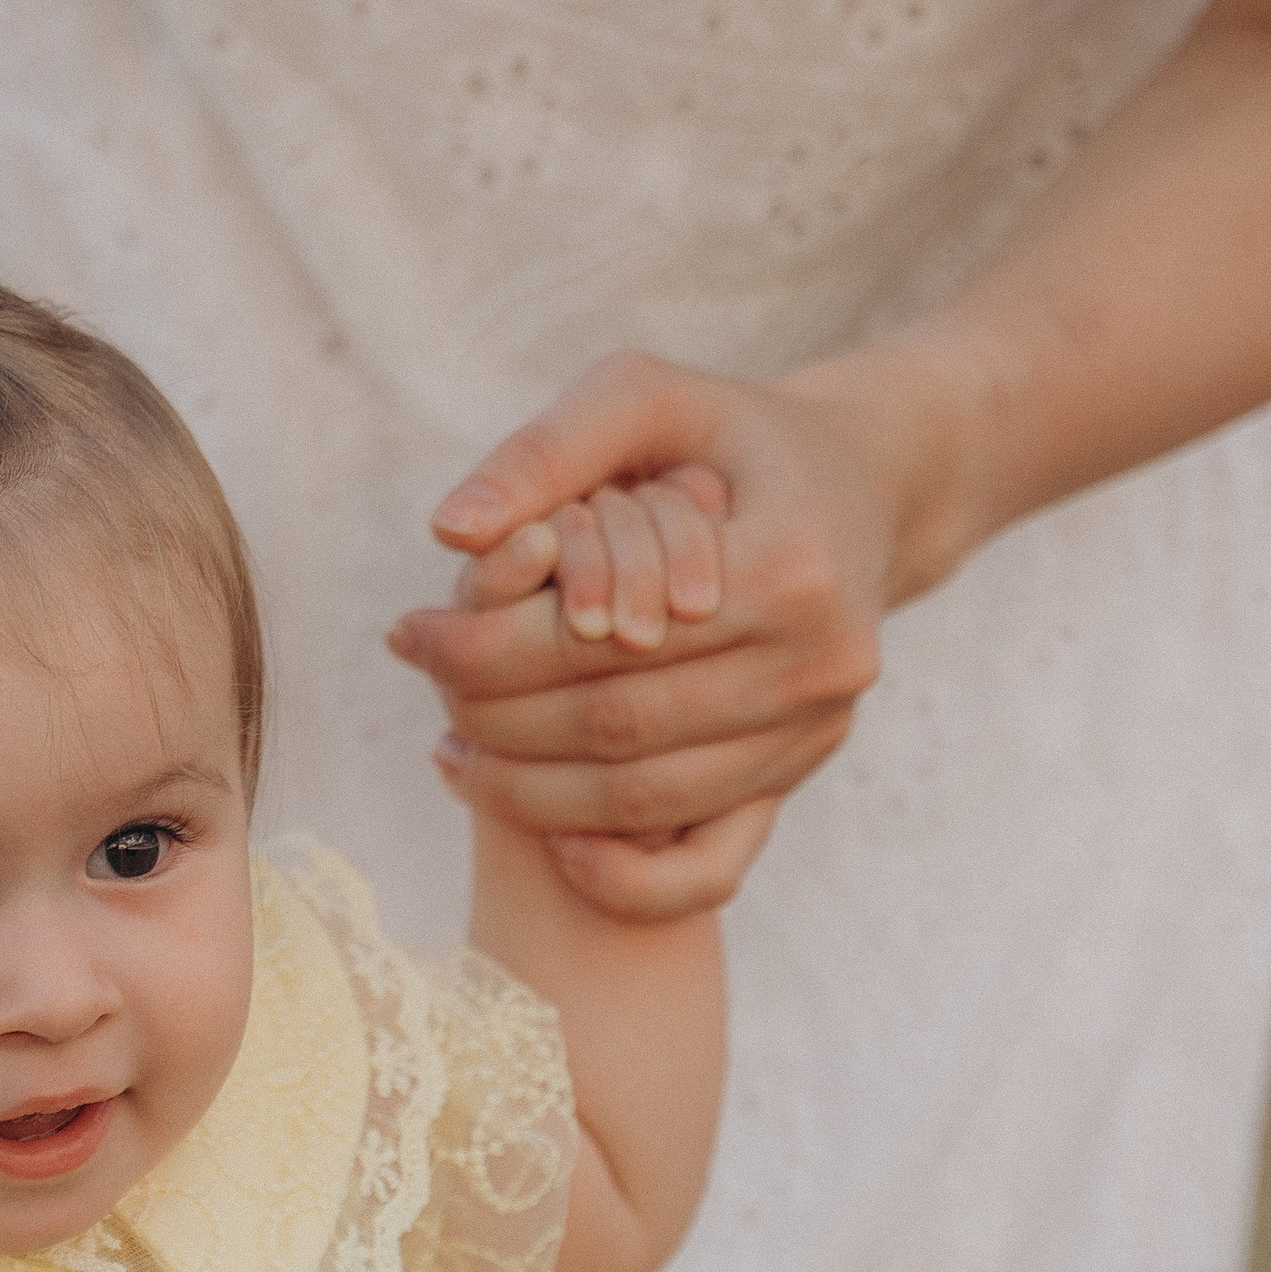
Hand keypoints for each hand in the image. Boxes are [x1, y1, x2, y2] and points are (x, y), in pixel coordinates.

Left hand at [391, 349, 910, 922]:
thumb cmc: (728, 435)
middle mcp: (818, 660)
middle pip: (616, 724)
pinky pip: (708, 863)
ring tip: (451, 756)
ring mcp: (818, 729)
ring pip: (646, 800)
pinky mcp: (803, 772)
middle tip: (422, 689)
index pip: (600, 637)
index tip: (410, 633)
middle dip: (494, 718)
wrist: (859, 488)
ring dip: (530, 794)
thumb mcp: (646, 395)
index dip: (486, 646)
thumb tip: (452, 532)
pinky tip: (549, 841)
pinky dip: (621, 876)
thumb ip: (546, 449)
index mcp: (787, 564)